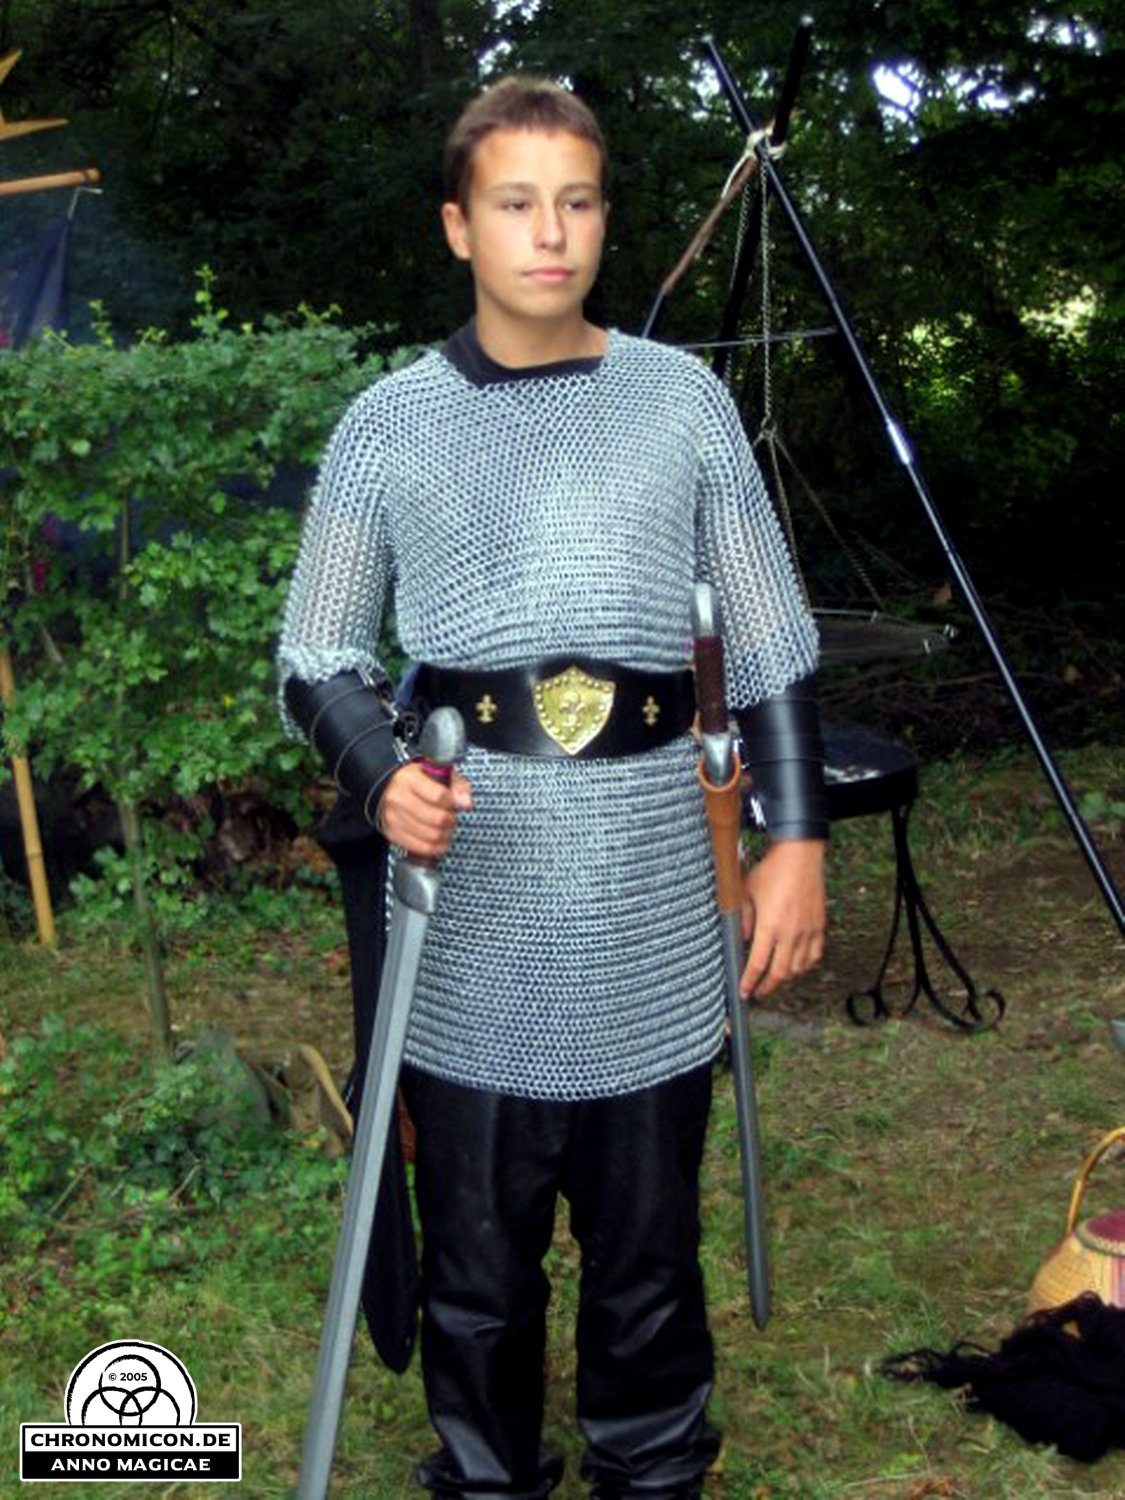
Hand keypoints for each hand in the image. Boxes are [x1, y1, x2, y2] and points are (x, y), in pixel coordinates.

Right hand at [377, 761, 473, 857]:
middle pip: (437, 818)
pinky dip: (434, 848)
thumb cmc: (415, 780)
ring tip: (446, 829)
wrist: (387, 787)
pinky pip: (420, 847)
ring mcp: (393, 817)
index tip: (460, 803)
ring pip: (430, 836)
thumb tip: (466, 802)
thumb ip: (456, 784)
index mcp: (410, 779)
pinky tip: (439, 841)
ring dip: (445, 835)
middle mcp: (399, 798)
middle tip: (452, 817)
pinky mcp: (392, 833)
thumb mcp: (436, 772)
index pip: (439, 796)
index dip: (454, 802)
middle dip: (451, 820)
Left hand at [740, 839, 825, 998]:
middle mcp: (790, 933)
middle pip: (780, 973)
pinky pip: (815, 955)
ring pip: (799, 968)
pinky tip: (797, 965)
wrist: (801, 855)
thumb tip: (743, 939)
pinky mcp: (819, 926)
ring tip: (775, 978)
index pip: (758, 964)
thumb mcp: (746, 892)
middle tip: (758, 992)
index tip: (744, 992)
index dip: (750, 982)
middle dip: (767, 987)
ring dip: (786, 977)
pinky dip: (805, 965)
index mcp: (770, 926)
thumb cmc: (772, 870)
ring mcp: (807, 931)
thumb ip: (743, 918)